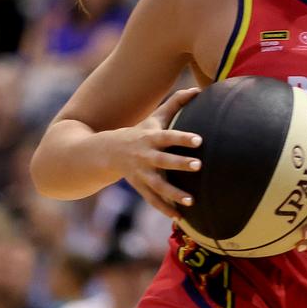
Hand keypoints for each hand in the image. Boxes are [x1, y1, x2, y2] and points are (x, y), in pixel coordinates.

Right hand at [108, 88, 203, 219]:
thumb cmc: (141, 131)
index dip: (182, 137)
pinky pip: (152, 200)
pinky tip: (181, 217)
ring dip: (174, 193)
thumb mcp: (155, 117)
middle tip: (199, 165)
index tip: (199, 139)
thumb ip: (176, 103)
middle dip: (180, 163)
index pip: (168, 136)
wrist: (108, 151)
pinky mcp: (140, 187)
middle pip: (164, 160)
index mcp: (151, 138)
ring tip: (192, 201)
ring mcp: (141, 173)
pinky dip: (165, 209)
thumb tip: (197, 90)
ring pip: (158, 185)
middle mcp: (145, 156)